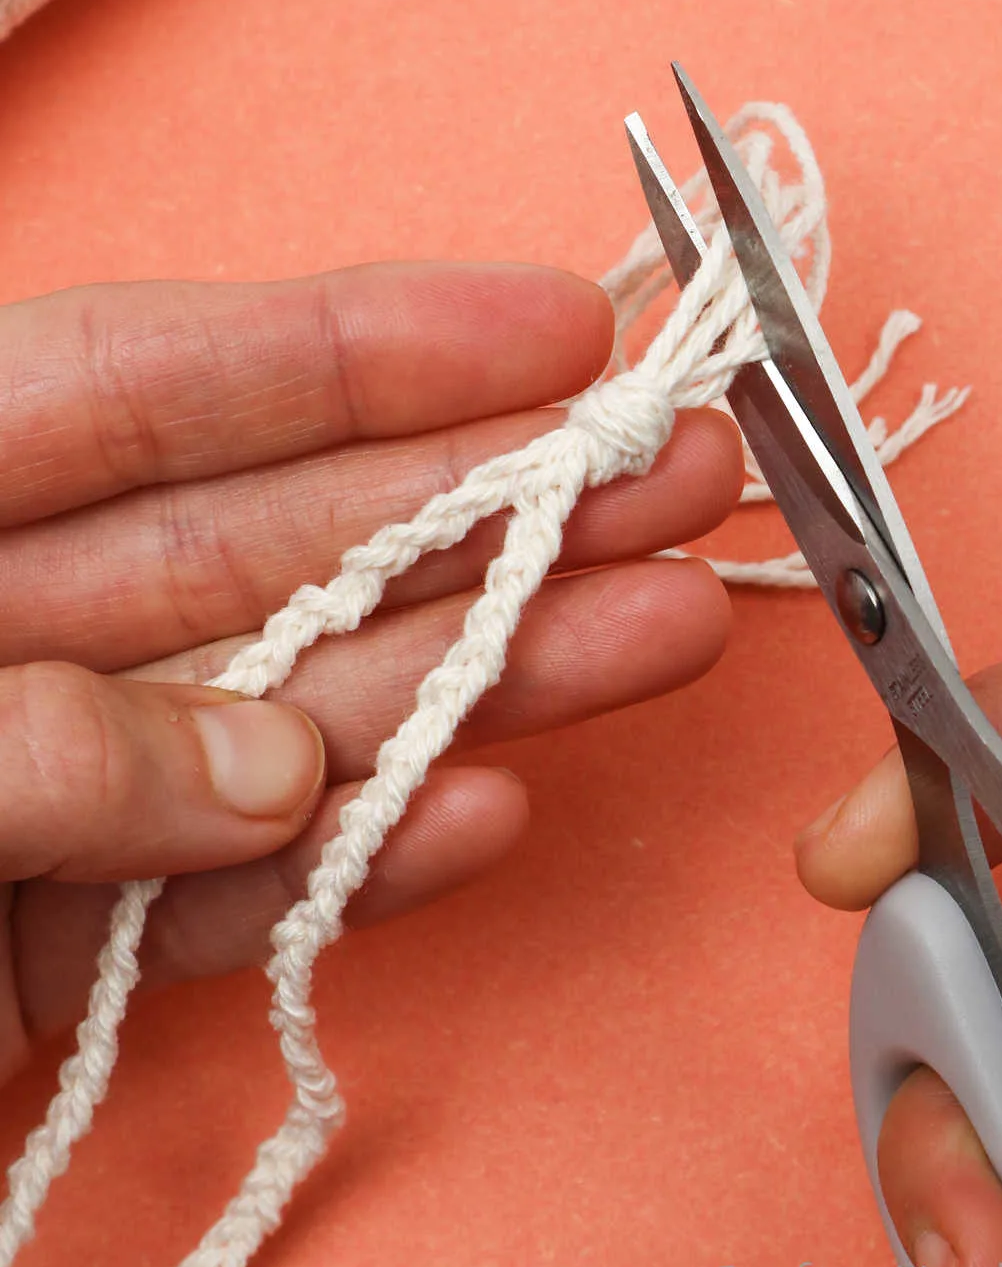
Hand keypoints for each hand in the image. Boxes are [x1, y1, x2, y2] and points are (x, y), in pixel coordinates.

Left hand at [0, 263, 741, 1088]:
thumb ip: (45, 743)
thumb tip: (266, 774)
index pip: (142, 379)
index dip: (353, 342)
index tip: (547, 323)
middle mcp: (1, 621)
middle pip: (271, 542)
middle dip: (478, 499)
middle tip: (670, 468)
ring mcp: (40, 787)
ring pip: (290, 712)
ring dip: (474, 674)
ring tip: (660, 626)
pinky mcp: (54, 943)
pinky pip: (224, 896)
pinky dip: (351, 862)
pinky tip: (485, 809)